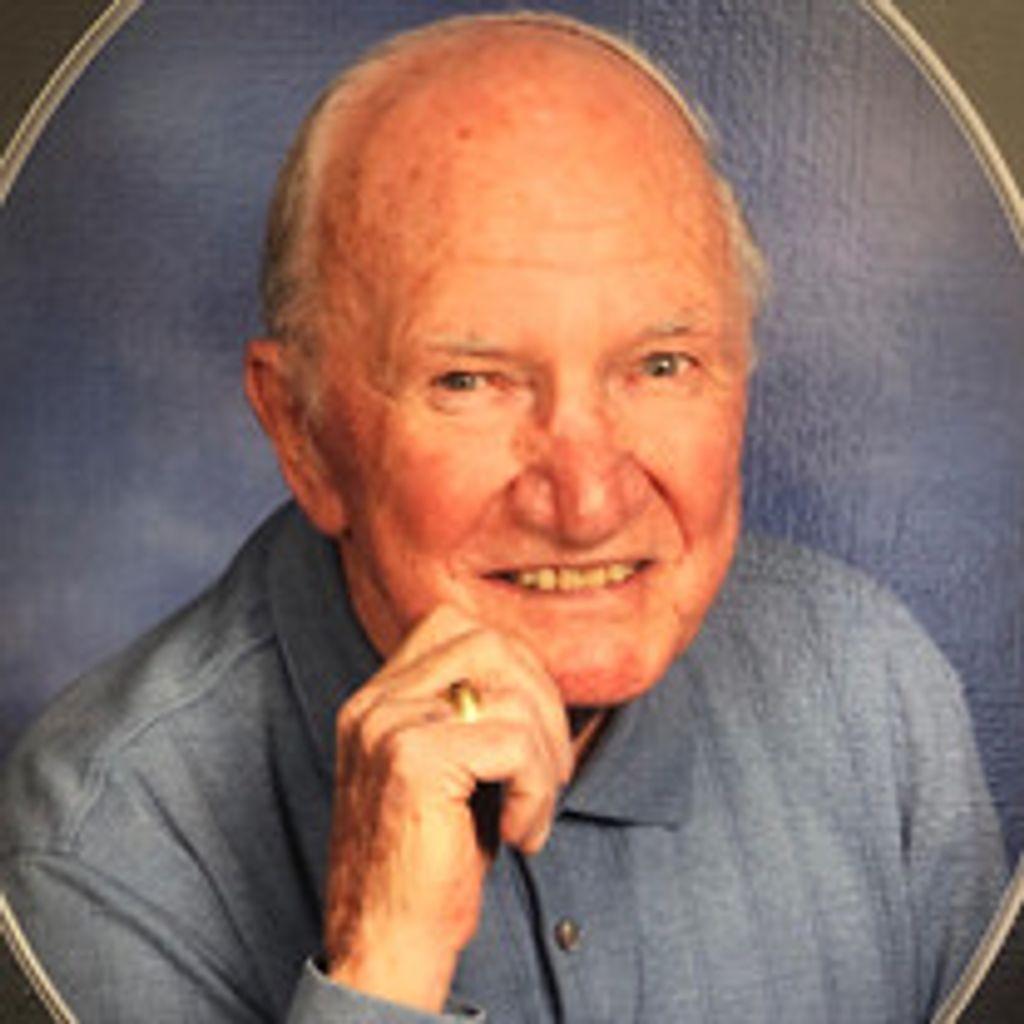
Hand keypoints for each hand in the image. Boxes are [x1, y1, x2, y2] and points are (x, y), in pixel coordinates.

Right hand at [323, 605, 572, 1010]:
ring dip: (545, 755)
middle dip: (543, 702)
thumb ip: (471, 713)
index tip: (531, 729)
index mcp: (376, 698)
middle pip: (489, 644)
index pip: (453, 625)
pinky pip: (513, 744)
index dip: (512, 665)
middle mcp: (374, 702)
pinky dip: (536, 791)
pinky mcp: (413, 760)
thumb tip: (538, 675)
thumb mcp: (446, 770)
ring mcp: (388, 725)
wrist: (384, 945)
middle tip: (550, 770)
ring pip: (510, 693)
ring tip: (534, 809)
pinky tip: (519, 835)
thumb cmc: (427, 864)